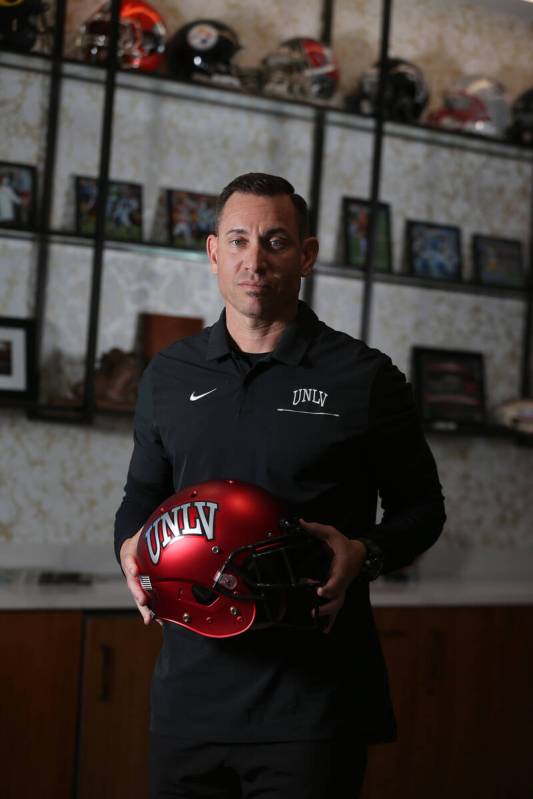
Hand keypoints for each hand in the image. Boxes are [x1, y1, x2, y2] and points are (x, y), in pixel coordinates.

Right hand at [120, 529, 161, 625]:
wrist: (132, 548)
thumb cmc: (141, 538)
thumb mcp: (145, 530)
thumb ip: (154, 526)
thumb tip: (170, 515)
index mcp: (130, 556)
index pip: (129, 561)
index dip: (132, 566)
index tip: (134, 571)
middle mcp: (132, 571)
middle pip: (133, 584)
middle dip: (138, 593)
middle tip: (143, 602)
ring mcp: (137, 582)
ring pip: (139, 597)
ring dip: (145, 608)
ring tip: (150, 619)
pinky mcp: (144, 589)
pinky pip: (148, 601)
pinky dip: (154, 611)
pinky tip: (161, 620)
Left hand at [298, 519, 366, 633]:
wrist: (360, 554)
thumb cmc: (344, 544)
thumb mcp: (332, 533)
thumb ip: (316, 529)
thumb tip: (300, 522)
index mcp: (342, 567)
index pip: (338, 579)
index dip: (330, 586)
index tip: (319, 591)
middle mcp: (343, 580)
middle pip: (338, 597)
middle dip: (326, 605)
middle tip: (313, 607)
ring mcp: (342, 588)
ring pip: (337, 605)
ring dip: (327, 614)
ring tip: (313, 618)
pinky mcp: (340, 592)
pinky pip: (337, 608)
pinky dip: (331, 620)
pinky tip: (324, 630)